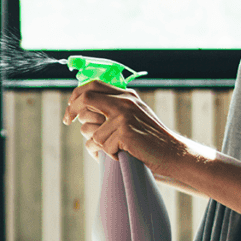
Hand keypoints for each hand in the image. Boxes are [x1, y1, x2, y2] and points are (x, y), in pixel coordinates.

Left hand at [62, 80, 186, 175]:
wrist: (172, 154)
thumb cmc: (149, 140)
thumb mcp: (134, 116)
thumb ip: (113, 109)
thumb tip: (82, 109)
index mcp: (126, 95)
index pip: (93, 85)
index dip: (76, 95)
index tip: (71, 109)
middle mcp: (124, 101)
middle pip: (86, 98)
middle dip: (72, 111)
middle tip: (68, 121)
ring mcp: (124, 116)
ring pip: (90, 130)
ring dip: (95, 144)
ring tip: (112, 149)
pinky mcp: (124, 132)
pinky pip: (100, 146)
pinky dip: (107, 155)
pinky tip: (121, 155)